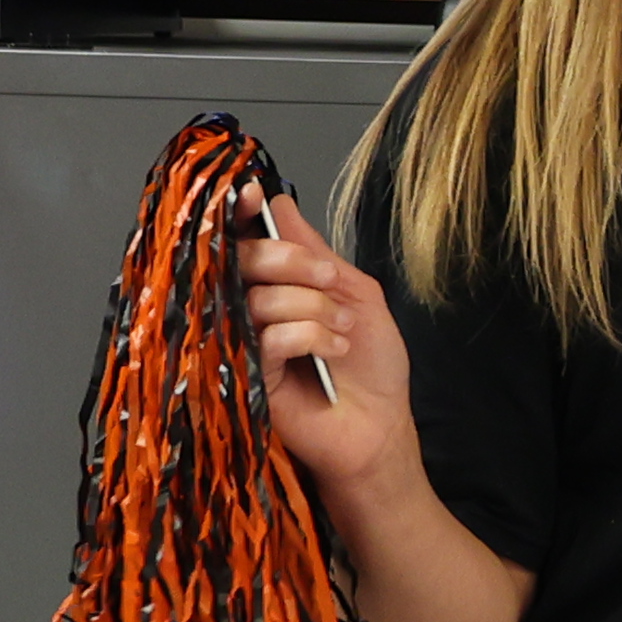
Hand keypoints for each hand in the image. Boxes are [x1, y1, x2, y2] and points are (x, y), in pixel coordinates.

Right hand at [233, 204, 416, 502]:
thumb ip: (317, 253)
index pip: (243, 241)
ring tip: (343, 328)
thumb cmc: (369, 366)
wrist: (378, 426)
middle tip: (330, 281)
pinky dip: (310, 334)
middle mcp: (249, 309)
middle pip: (243, 260)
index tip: (254, 195)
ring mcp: (244, 343)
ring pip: (259, 297)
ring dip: (313, 306)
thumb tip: (278, 205)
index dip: (242, 214)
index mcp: (273, 285)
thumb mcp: (356, 295)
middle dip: (293, 262)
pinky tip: (333, 351)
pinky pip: (269, 336)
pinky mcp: (247, 377)